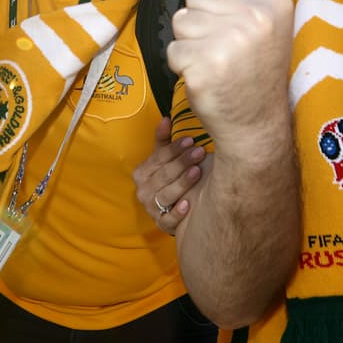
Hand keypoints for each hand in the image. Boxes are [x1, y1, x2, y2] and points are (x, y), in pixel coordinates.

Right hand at [133, 117, 206, 234]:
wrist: (169, 209)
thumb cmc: (169, 178)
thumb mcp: (163, 159)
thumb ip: (163, 140)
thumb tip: (166, 118)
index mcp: (142, 172)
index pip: (159, 158)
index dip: (175, 149)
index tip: (191, 140)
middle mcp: (143, 190)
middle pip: (164, 175)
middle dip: (182, 162)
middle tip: (200, 152)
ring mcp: (151, 208)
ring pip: (167, 194)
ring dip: (182, 183)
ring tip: (197, 172)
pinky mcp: (161, 224)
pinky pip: (169, 219)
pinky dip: (178, 212)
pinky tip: (188, 204)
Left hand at [166, 0, 293, 155]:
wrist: (256, 124)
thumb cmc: (255, 71)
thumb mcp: (268, 26)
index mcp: (274, 2)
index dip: (217, 4)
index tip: (234, 28)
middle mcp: (256, 18)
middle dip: (199, 21)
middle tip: (220, 48)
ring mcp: (230, 42)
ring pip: (181, 20)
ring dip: (189, 42)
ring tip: (213, 62)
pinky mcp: (204, 66)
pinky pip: (173, 50)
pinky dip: (181, 65)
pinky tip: (204, 78)